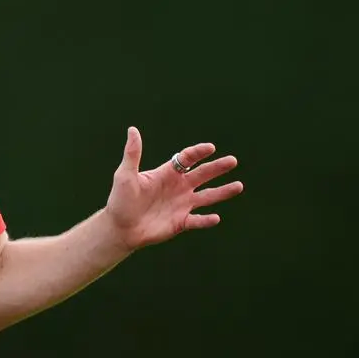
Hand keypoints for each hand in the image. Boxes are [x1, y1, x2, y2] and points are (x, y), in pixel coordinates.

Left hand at [104, 127, 242, 250]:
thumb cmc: (120, 200)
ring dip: (222, 192)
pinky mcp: (181, 222)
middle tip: (233, 161)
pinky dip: (207, 220)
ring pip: (207, 197)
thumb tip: (132, 130)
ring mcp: (181, 205)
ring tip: (239, 186)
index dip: (198, 152)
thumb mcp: (125, 175)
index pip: (186, 159)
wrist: (120, 228)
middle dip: (217, 168)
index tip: (210, 148)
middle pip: (202, 174)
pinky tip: (216, 217)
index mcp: (166, 174)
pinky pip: (198, 220)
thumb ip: (132, 154)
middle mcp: (178, 188)